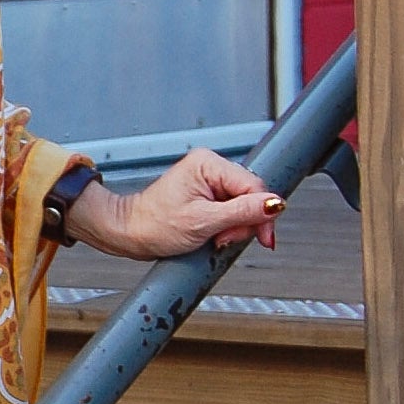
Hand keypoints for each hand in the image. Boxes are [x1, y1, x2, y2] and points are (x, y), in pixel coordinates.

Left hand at [65, 150, 283, 261]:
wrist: (130, 233)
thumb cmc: (154, 225)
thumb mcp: (203, 222)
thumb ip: (242, 212)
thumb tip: (274, 204)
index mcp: (208, 164)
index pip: (254, 185)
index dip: (262, 214)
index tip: (263, 238)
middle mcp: (210, 167)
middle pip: (250, 196)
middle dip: (243, 223)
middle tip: (223, 238)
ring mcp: (209, 181)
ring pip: (243, 206)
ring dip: (234, 227)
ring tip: (213, 237)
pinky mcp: (207, 195)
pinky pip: (231, 211)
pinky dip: (227, 227)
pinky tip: (214, 234)